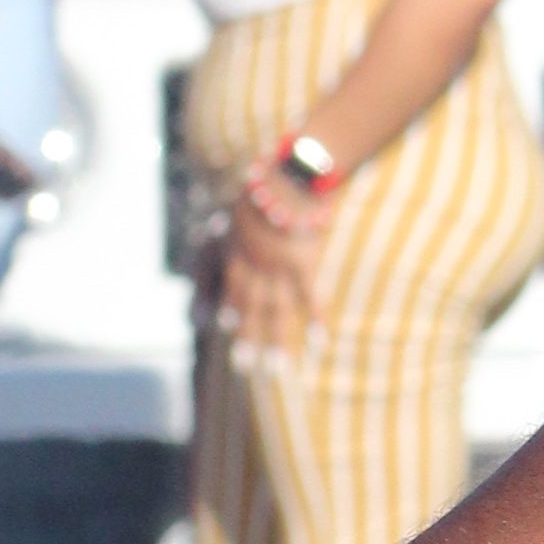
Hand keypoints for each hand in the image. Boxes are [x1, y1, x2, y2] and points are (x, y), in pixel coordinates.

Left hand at [216, 163, 330, 359]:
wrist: (291, 175)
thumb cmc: (272, 178)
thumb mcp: (248, 196)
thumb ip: (248, 213)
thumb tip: (245, 214)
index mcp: (240, 246)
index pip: (233, 282)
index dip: (230, 304)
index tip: (224, 324)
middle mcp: (255, 264)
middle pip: (250, 305)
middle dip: (246, 336)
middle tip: (243, 365)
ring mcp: (278, 267)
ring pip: (276, 310)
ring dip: (276, 341)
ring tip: (276, 368)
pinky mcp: (304, 264)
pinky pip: (309, 297)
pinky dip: (315, 319)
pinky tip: (319, 341)